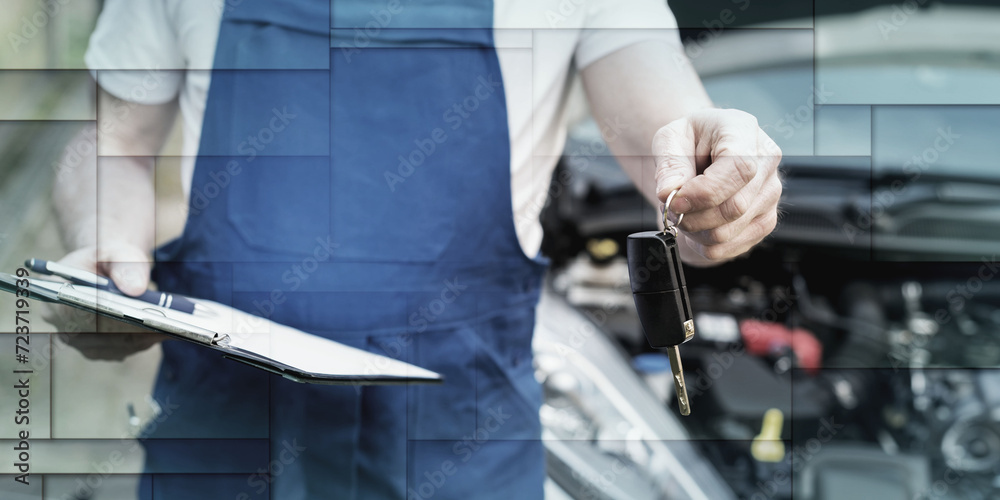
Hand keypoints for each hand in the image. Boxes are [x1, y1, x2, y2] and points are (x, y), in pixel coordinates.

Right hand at [41, 243, 166, 360]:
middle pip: (103, 334)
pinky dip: (145, 341)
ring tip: (172, 326)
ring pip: (116, 345)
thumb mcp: (116, 251)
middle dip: (137, 330)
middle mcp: (61, 323)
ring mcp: (78, 341)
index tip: (144, 317)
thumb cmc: (108, 259)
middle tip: (170, 324)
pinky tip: (163, 330)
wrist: (104, 270)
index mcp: (56, 294)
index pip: (84, 313)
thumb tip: (136, 289)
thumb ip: (125, 265)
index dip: (114, 317)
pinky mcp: (96, 349)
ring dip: (145, 337)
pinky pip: (123, 349)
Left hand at [653, 108, 781, 265]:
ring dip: (695, 231)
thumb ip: (669, 165)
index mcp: (743, 130)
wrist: (701, 151)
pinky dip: (705, 244)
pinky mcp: (765, 219)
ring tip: (683, 214)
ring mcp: (770, 193)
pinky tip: (697, 226)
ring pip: (730, 231)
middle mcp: (765, 161)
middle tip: (671, 209)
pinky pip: (732, 247)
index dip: (704, 193)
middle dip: (693, 217)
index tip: (675, 201)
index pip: (738, 168)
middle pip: (735, 206)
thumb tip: (669, 193)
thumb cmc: (688, 142)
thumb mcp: (669, 139)